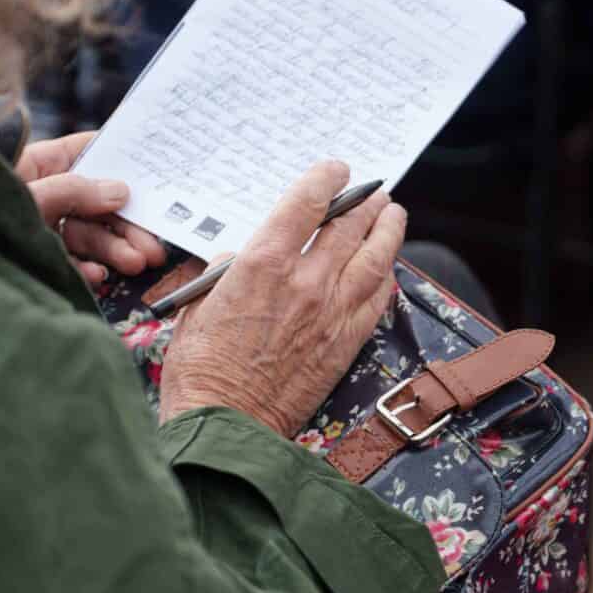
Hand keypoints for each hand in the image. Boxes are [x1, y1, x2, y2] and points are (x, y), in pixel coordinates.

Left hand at [18, 131, 166, 285]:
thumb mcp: (28, 193)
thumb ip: (73, 191)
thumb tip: (120, 190)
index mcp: (39, 165)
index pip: (88, 153)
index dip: (123, 161)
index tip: (156, 174)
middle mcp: (43, 192)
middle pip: (97, 203)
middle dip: (126, 224)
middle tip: (151, 246)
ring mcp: (40, 225)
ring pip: (88, 235)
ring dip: (115, 250)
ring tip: (135, 263)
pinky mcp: (35, 254)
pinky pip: (70, 260)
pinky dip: (87, 269)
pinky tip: (98, 275)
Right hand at [157, 160, 405, 437]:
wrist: (227, 423)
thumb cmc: (201, 368)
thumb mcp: (200, 303)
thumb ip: (228, 269)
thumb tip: (245, 255)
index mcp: (264, 264)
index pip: (307, 203)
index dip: (327, 179)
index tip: (336, 170)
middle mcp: (306, 282)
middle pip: (350, 225)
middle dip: (364, 201)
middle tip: (372, 190)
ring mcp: (333, 312)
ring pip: (375, 257)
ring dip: (387, 230)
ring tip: (393, 214)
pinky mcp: (347, 341)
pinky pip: (378, 299)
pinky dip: (385, 276)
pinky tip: (387, 266)